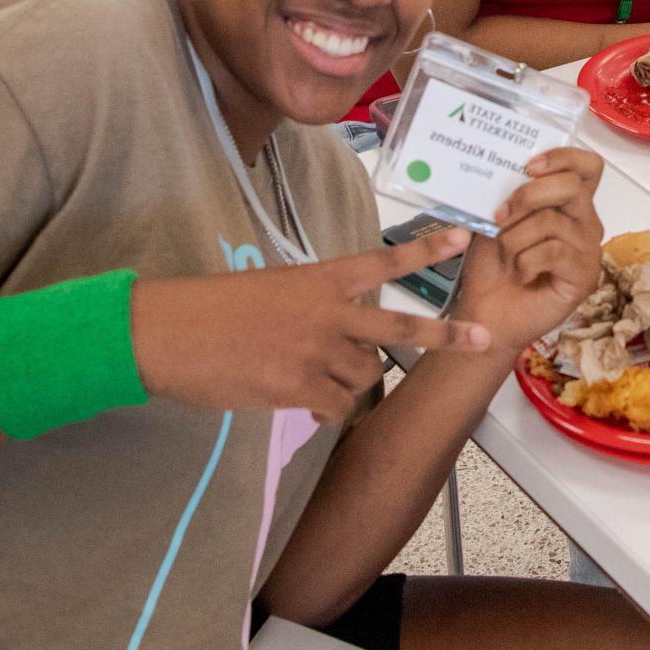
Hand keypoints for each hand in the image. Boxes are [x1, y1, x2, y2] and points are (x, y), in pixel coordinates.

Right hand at [130, 232, 488, 423]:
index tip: (464, 237)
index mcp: (319, 278)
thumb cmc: (212, 309)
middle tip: (482, 339)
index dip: (426, 250)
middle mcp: (327, 312)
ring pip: (365, 376)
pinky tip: (307, 406)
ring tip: (317, 378)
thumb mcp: (272, 290)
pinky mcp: (297, 386)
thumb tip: (340, 338)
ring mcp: (315, 350)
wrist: (167, 332)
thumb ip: (315, 306)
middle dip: (445, 337)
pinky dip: (328, 411)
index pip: (383, 261)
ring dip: (352, 382)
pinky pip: (335, 406)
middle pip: (400, 328)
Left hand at [452, 148, 607, 350]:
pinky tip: (521, 275)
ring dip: (514, 239)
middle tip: (499, 216)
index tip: (528, 166)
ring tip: (505, 257)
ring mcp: (588, 250)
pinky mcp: (585, 276)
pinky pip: (554, 252)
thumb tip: (506, 169)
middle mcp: (585, 222)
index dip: (563, 157)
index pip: (588, 165)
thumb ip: (509, 193)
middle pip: (571, 186)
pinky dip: (526, 262)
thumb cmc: (492, 266)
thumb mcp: (495, 220)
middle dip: (528, 196)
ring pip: (552, 221)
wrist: (485, 312)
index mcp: (569, 203)